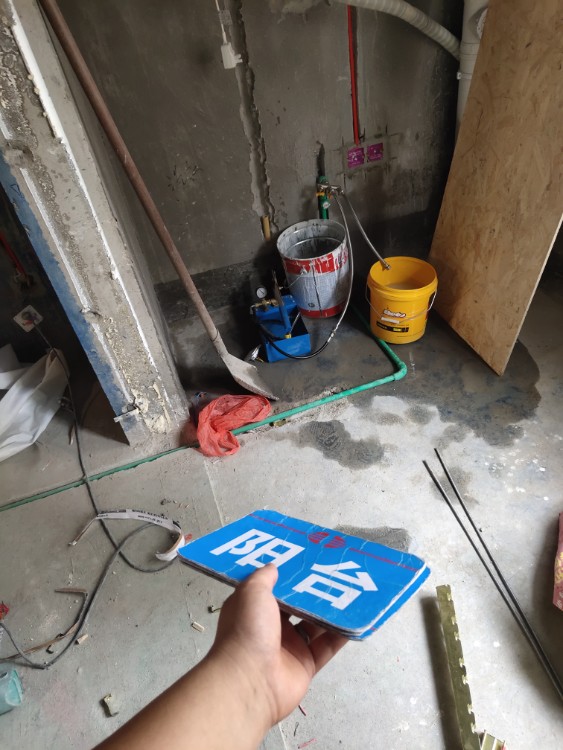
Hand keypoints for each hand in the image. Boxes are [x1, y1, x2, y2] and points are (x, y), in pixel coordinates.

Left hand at [208, 564, 347, 726]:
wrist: (251, 681)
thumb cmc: (248, 630)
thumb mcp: (251, 592)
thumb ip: (263, 577)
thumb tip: (274, 566)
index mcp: (256, 609)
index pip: (275, 588)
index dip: (290, 574)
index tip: (308, 558)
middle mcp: (273, 627)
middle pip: (299, 605)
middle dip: (315, 591)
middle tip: (336, 571)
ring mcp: (290, 647)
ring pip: (316, 625)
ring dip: (332, 610)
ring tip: (351, 589)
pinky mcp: (306, 665)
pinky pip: (327, 646)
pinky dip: (341, 634)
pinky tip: (356, 618)